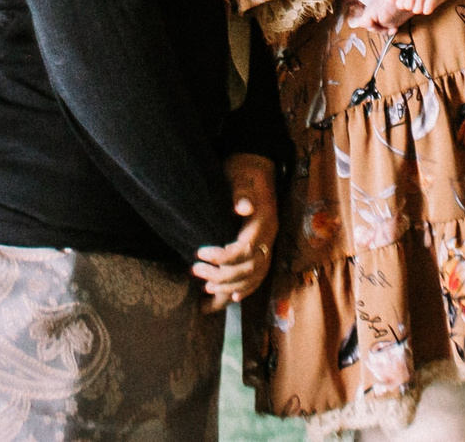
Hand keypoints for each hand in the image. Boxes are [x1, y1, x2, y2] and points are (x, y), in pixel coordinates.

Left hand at [193, 154, 278, 309]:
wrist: (257, 166)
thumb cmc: (244, 171)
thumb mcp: (240, 176)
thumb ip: (241, 192)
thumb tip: (244, 207)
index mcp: (264, 222)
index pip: (245, 250)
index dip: (222, 257)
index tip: (199, 252)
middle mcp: (269, 237)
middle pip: (249, 269)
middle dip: (221, 275)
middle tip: (195, 269)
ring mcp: (268, 244)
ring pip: (254, 277)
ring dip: (230, 286)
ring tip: (206, 286)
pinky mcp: (263, 248)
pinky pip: (258, 276)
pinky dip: (245, 289)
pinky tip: (231, 297)